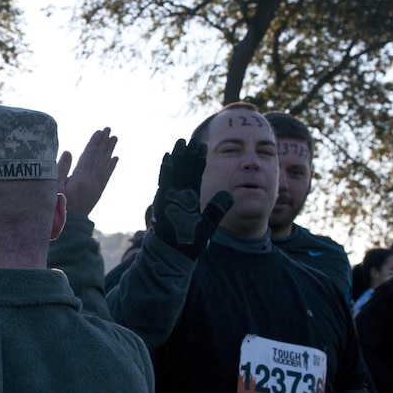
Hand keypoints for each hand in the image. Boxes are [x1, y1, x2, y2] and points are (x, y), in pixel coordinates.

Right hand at [57, 128, 118, 215]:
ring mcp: (96, 188)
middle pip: (99, 158)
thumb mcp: (54, 187)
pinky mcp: (97, 193)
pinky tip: (115, 159)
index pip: (89, 156)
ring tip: (115, 139)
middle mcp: (91, 181)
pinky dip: (111, 166)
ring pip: (104, 165)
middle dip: (104, 143)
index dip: (94, 143)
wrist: (67, 228)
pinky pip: (106, 176)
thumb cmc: (56, 207)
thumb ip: (61, 169)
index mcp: (80, 178)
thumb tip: (69, 152)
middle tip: (110, 130)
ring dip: (110, 151)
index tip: (100, 131)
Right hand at [150, 139, 231, 258]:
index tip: (202, 146)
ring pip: (174, 172)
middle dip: (187, 154)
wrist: (175, 253)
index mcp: (191, 197)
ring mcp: (171, 197)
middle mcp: (180, 194)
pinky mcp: (163, 201)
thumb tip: (230, 194)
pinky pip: (165, 183)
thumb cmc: (190, 241)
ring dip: (177, 158)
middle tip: (190, 139)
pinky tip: (168, 157)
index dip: (199, 160)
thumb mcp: (209, 224)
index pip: (195, 174)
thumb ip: (217, 209)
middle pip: (184, 169)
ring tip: (179, 143)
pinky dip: (166, 170)